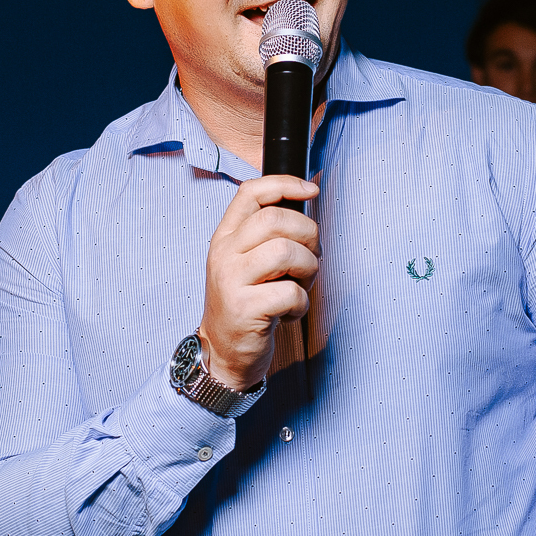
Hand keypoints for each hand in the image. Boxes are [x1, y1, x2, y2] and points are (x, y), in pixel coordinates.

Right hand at [199, 175, 319, 389]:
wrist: (223, 351)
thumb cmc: (246, 303)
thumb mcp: (246, 262)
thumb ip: (266, 235)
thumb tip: (306, 205)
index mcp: (225, 237)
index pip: (251, 192)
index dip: (286, 183)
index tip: (312, 191)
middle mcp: (224, 254)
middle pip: (276, 218)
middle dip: (308, 234)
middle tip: (310, 258)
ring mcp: (231, 281)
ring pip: (286, 251)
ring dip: (308, 268)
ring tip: (302, 285)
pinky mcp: (245, 309)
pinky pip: (290, 292)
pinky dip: (301, 303)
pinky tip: (290, 312)